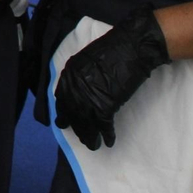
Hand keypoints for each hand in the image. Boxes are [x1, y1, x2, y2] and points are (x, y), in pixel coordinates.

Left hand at [54, 5, 169, 149]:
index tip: (65, 123)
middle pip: (72, 114)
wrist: (132, 47)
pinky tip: (110, 140)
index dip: (63, 112)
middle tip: (83, 139)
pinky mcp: (105, 104)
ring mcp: (89, 96)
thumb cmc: (114, 51)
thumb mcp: (87, 62)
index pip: (61, 99)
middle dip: (77, 128)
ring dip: (89, 136)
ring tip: (94, 145)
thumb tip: (79, 94)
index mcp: (69, 74)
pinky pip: (103, 125)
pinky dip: (107, 134)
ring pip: (85, 122)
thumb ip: (79, 78)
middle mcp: (75, 86)